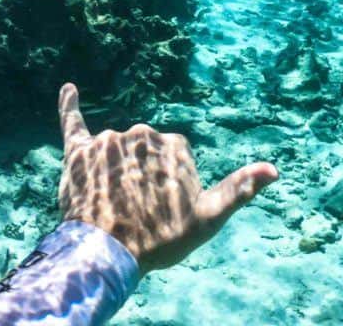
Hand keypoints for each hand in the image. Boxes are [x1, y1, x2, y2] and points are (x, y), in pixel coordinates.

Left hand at [56, 83, 277, 271]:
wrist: (106, 253)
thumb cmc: (160, 238)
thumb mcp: (208, 218)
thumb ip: (240, 188)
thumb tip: (274, 169)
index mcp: (174, 144)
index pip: (176, 158)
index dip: (172, 188)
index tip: (165, 210)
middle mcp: (142, 133)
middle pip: (146, 152)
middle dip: (144, 178)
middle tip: (138, 212)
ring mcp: (109, 141)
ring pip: (117, 151)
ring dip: (117, 173)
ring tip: (112, 206)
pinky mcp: (79, 151)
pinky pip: (74, 123)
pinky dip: (70, 106)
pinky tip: (68, 89)